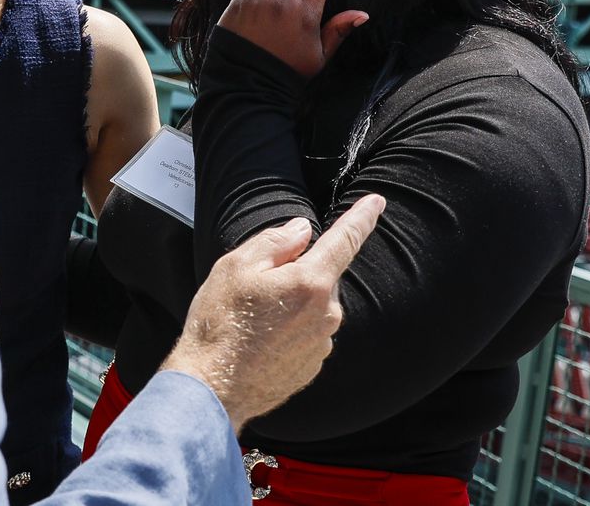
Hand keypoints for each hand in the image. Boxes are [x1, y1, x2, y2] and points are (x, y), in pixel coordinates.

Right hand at [161, 195, 385, 432]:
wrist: (213, 387)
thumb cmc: (221, 324)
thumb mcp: (237, 266)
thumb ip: (275, 241)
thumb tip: (302, 231)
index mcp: (311, 282)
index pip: (345, 240)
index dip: (362, 217)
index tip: (376, 202)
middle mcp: (326, 314)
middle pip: (321, 276)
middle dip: (298, 272)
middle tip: (257, 286)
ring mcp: (321, 343)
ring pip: (313, 306)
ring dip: (292, 304)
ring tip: (252, 320)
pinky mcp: (312, 366)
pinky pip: (306, 334)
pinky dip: (288, 330)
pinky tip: (258, 341)